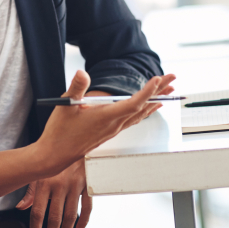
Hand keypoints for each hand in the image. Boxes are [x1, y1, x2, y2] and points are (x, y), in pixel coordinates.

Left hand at [16, 158, 90, 227]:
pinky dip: (84, 220)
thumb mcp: (39, 170)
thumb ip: (31, 190)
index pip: (38, 212)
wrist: (73, 138)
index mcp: (44, 182)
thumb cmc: (53, 156)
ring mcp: (75, 185)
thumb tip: (21, 207)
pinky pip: (87, 206)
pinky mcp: (87, 183)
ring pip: (70, 215)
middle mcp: (59, 184)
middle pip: (55, 217)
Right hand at [35, 70, 176, 175]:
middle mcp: (114, 124)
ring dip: (155, 101)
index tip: (158, 79)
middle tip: (173, 78)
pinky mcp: (110, 132)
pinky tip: (149, 107)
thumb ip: (76, 87)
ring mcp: (113, 129)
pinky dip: (145, 110)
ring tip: (168, 90)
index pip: (133, 103)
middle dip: (160, 92)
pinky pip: (134, 120)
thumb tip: (81, 72)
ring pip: (140, 114)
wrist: (55, 155)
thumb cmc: (60, 131)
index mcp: (106, 117)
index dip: (148, 91)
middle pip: (143, 107)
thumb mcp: (65, 105)